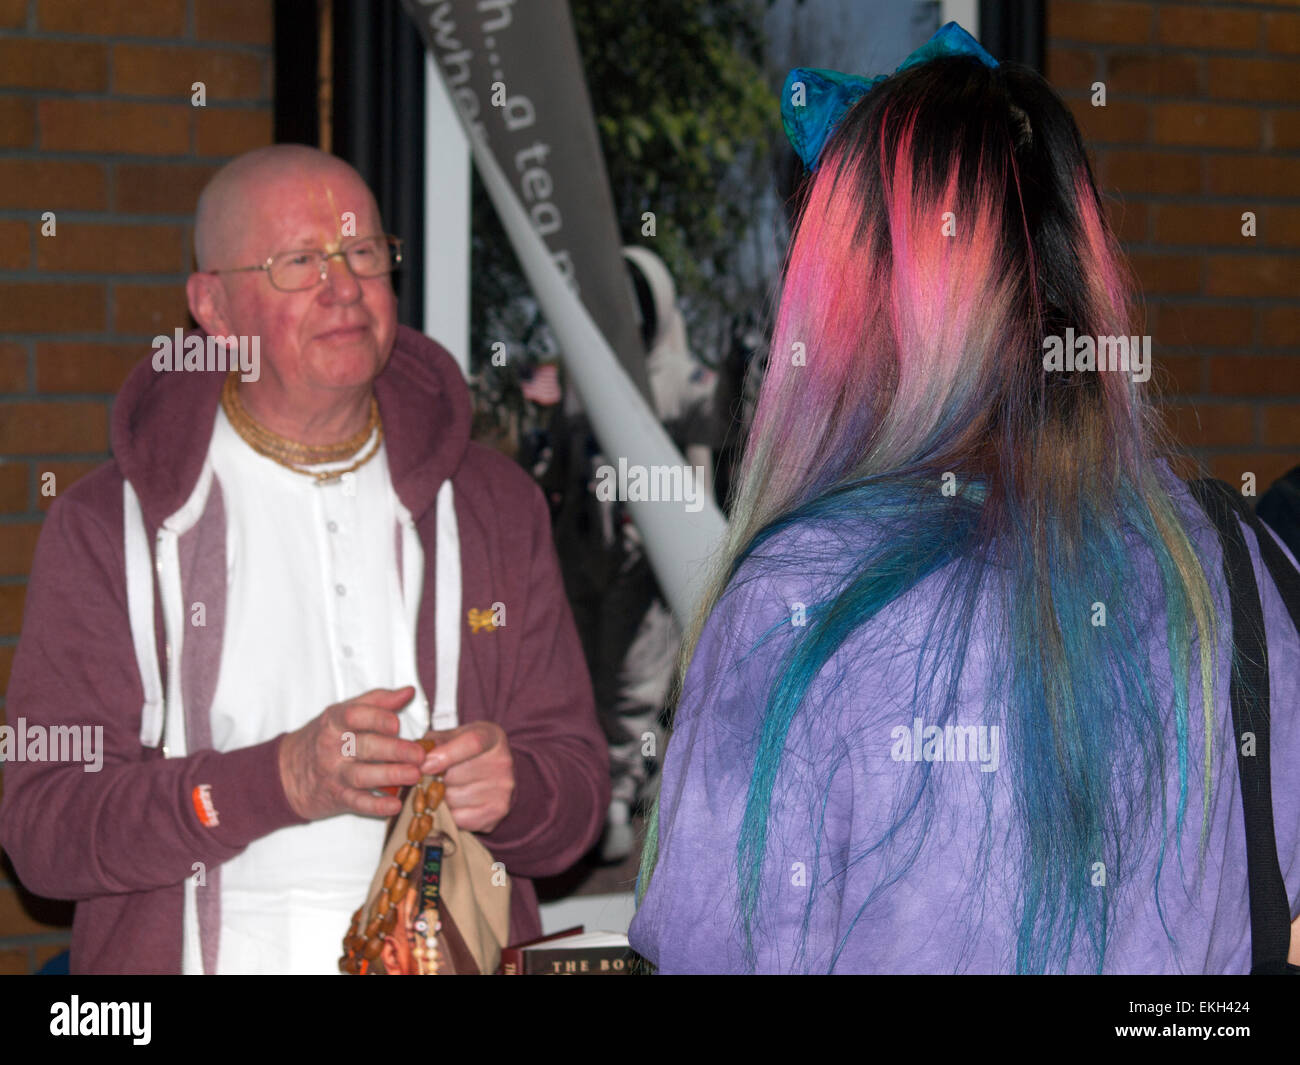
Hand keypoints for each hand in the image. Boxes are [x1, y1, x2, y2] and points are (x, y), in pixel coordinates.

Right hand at [278, 687, 425, 820]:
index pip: (354, 716)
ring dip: (390, 775)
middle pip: (364, 747)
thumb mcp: (343, 713)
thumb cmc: (325, 738)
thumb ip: (378, 701)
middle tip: (419, 754)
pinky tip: (396, 805)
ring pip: (362, 775)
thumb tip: (409, 691)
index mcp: (335, 721)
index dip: (377, 718)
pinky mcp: (337, 798)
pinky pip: (357, 803)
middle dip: (394, 750)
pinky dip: (376, 806)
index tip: (397, 723)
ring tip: (414, 774)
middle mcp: (332, 747)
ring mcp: (334, 774)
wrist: (286, 773)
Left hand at [419, 721, 514, 833]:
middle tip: (437, 777)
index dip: (445, 755)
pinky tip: (457, 802)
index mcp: (491, 736)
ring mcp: (503, 788)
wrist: (495, 769)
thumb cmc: (468, 750)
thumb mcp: (453, 736)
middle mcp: (502, 762)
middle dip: (437, 779)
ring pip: (453, 799)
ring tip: (448, 789)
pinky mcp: (498, 811)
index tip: (424, 765)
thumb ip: (434, 742)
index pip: (472, 743)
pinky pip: (460, 818)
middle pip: (455, 776)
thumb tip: (417, 760)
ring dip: (442, 797)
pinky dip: (451, 813)